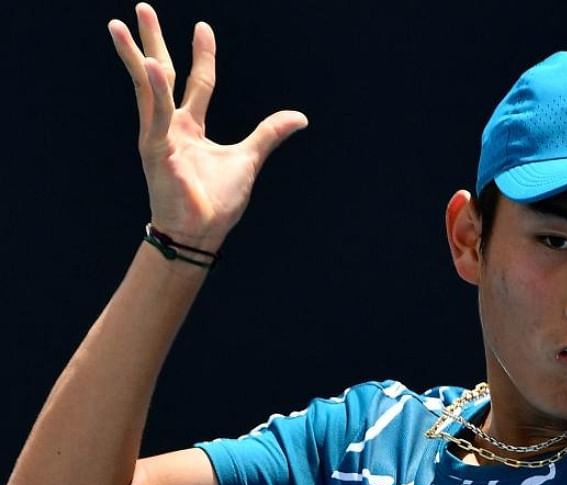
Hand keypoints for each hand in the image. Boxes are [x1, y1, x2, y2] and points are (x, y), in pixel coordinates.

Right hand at [108, 3, 307, 249]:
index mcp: (188, 127)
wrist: (200, 235)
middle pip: (159, 75)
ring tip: (121, 26)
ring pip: (147, 88)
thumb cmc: (216, 202)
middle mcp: (169, 126)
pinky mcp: (155, 150)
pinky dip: (156, 91)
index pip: (198, 82)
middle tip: (141, 7)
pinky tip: (152, 66)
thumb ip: (269, 134)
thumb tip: (301, 116)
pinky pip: (156, 115)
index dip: (203, 55)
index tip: (203, 26)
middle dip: (151, 41)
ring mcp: (158, 137)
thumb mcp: (249, 159)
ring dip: (135, 56)